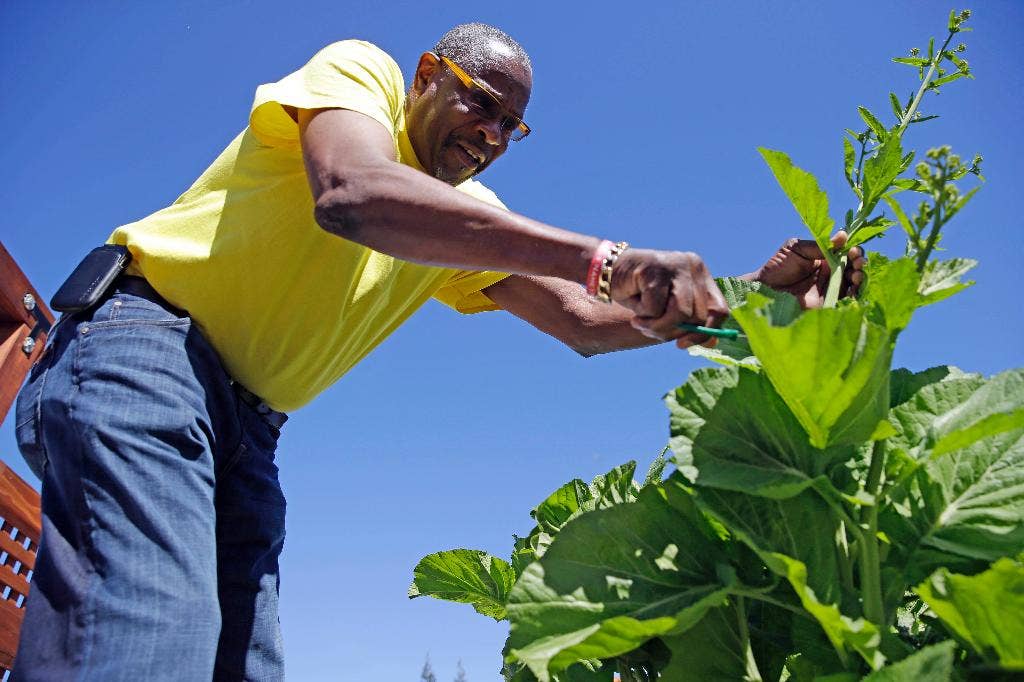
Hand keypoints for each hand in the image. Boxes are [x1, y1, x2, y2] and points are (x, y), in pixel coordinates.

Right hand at [609, 249, 728, 348]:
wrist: (606, 270)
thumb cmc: (638, 293)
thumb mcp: (666, 310)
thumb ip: (688, 323)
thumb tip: (712, 342)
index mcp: (700, 275)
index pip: (720, 309)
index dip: (706, 332)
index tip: (682, 344)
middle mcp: (693, 266)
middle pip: (698, 316)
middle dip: (671, 331)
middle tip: (649, 330)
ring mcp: (676, 265)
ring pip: (680, 313)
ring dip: (656, 326)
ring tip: (640, 321)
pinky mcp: (656, 268)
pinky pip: (656, 307)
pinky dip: (642, 314)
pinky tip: (633, 301)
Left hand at [751, 231, 865, 308]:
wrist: (764, 290)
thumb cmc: (777, 266)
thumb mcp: (796, 248)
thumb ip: (819, 244)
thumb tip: (843, 235)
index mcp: (824, 258)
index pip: (846, 252)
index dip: (853, 250)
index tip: (854, 249)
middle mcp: (830, 274)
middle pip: (853, 267)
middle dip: (859, 262)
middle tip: (857, 260)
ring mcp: (830, 289)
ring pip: (853, 283)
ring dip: (859, 277)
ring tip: (856, 274)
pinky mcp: (827, 304)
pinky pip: (846, 300)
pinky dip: (854, 294)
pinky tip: (854, 288)